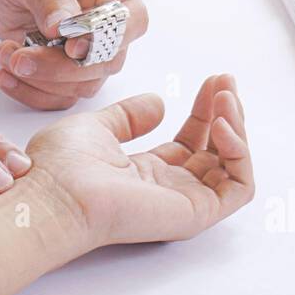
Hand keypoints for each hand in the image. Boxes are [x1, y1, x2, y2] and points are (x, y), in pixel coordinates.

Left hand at [0, 0, 147, 109]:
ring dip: (39, 79)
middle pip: (106, 62)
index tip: (71, 47)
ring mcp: (90, 52)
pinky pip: (59, 96)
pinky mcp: (68, 71)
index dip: (105, 39)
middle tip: (19, 58)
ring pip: (82, 85)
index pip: (130, 20)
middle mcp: (108, 25)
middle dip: (59, 68)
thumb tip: (61, 26)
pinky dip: (30, 91)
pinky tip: (6, 74)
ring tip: (5, 54)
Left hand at [25, 74, 253, 246]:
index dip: (203, 109)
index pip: (189, 141)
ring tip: (226, 99)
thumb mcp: (97, 127)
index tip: (211, 81)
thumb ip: (129, 117)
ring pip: (231, 168)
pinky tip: (222, 125)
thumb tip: (159, 102)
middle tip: (226, 81)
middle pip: (214, 152)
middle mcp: (166, 189)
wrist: (55, 195)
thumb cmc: (61, 167)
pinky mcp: (194, 214)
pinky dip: (239, 153)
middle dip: (225, 113)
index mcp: (143, 173)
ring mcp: (182, 203)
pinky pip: (238, 188)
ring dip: (237, 128)